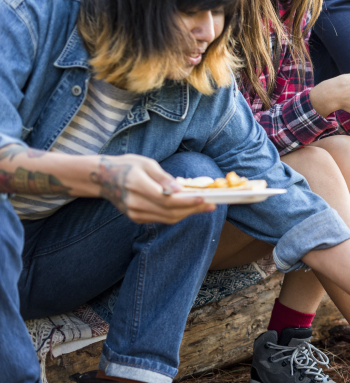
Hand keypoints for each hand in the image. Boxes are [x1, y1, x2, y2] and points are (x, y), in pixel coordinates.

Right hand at [91, 155, 215, 224]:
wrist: (103, 178)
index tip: (204, 198)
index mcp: (136, 184)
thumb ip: (164, 178)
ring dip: (188, 213)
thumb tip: (180, 189)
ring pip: (167, 218)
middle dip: (193, 209)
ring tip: (205, 206)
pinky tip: (189, 208)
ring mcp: (134, 213)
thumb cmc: (128, 165)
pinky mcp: (136, 218)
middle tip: (212, 204)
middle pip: (169, 211)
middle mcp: (134, 202)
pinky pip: (161, 219)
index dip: (186, 201)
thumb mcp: (146, 163)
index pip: (166, 199)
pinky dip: (177, 214)